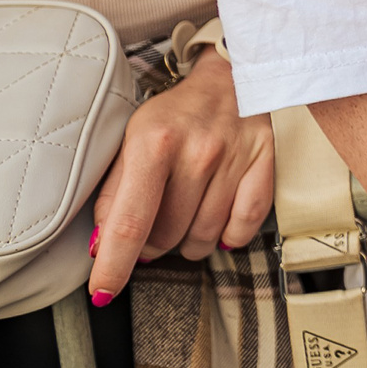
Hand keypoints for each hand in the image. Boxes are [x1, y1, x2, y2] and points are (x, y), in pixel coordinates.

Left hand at [90, 49, 273, 303]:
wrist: (232, 75)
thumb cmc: (175, 112)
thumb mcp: (131, 139)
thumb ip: (114, 192)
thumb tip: (101, 245)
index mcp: (154, 142)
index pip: (130, 222)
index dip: (114, 264)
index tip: (103, 292)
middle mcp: (197, 152)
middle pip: (167, 235)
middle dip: (151, 244)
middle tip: (150, 228)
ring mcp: (235, 158)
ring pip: (204, 237)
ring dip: (187, 242)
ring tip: (182, 219)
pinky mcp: (265, 162)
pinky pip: (244, 226)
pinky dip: (228, 235)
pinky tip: (216, 222)